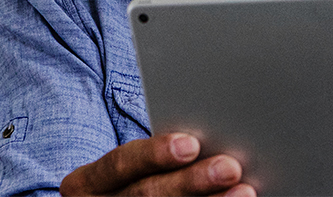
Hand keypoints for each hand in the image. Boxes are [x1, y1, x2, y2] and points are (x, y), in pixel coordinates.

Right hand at [60, 133, 254, 195]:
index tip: (191, 144)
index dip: (155, 154)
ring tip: (244, 192)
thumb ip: (156, 157)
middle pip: (145, 196)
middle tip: (229, 167)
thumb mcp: (126, 170)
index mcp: (88, 183)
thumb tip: (204, 141)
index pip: (119, 164)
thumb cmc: (129, 183)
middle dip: (190, 182)